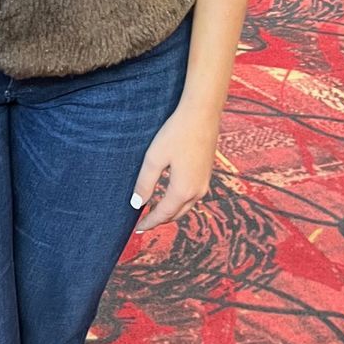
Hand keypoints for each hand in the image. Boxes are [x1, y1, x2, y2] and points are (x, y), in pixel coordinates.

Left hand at [131, 100, 218, 233]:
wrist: (202, 114)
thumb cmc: (176, 133)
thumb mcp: (154, 158)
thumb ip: (145, 183)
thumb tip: (137, 204)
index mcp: (182, 190)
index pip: (163, 214)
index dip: (149, 222)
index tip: (138, 229)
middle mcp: (197, 191)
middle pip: (176, 214)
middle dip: (160, 219)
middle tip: (144, 222)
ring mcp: (205, 183)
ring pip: (186, 206)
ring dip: (171, 211)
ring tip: (155, 210)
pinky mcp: (207, 174)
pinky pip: (192, 196)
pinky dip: (180, 201)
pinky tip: (171, 194)